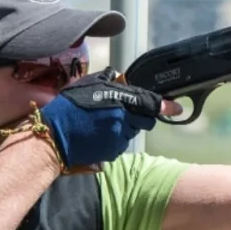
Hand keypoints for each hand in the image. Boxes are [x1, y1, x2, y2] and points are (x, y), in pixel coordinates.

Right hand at [39, 68, 180, 167]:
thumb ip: (109, 80)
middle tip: (122, 113)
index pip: (151, 103)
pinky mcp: (113, 152)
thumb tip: (120, 77)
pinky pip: (122, 144)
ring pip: (133, 132)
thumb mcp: (88, 84)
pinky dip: (116, 139)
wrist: (53, 136)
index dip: (166, 106)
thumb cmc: (68, 107)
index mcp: (120, 100)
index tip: (177, 109)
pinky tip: (99, 135)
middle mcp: (123, 119)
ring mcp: (119, 137)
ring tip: (104, 124)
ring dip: (126, 127)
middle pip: (145, 119)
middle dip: (140, 116)